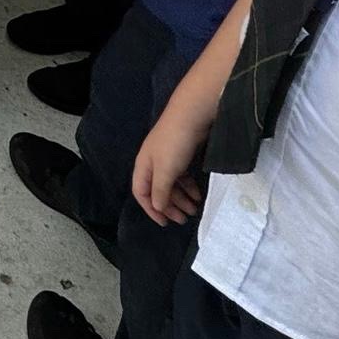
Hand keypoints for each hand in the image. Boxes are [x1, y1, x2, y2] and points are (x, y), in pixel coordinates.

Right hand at [131, 108, 209, 226]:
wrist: (191, 116)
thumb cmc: (174, 144)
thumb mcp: (166, 171)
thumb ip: (160, 191)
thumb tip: (157, 207)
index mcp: (143, 167)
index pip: (141, 193)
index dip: (151, 210)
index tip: (165, 223)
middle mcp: (152, 164)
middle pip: (157, 191)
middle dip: (169, 206)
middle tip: (184, 219)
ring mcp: (167, 159)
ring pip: (171, 184)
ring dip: (181, 199)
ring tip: (194, 209)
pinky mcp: (181, 154)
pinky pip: (181, 176)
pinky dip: (188, 187)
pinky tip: (197, 195)